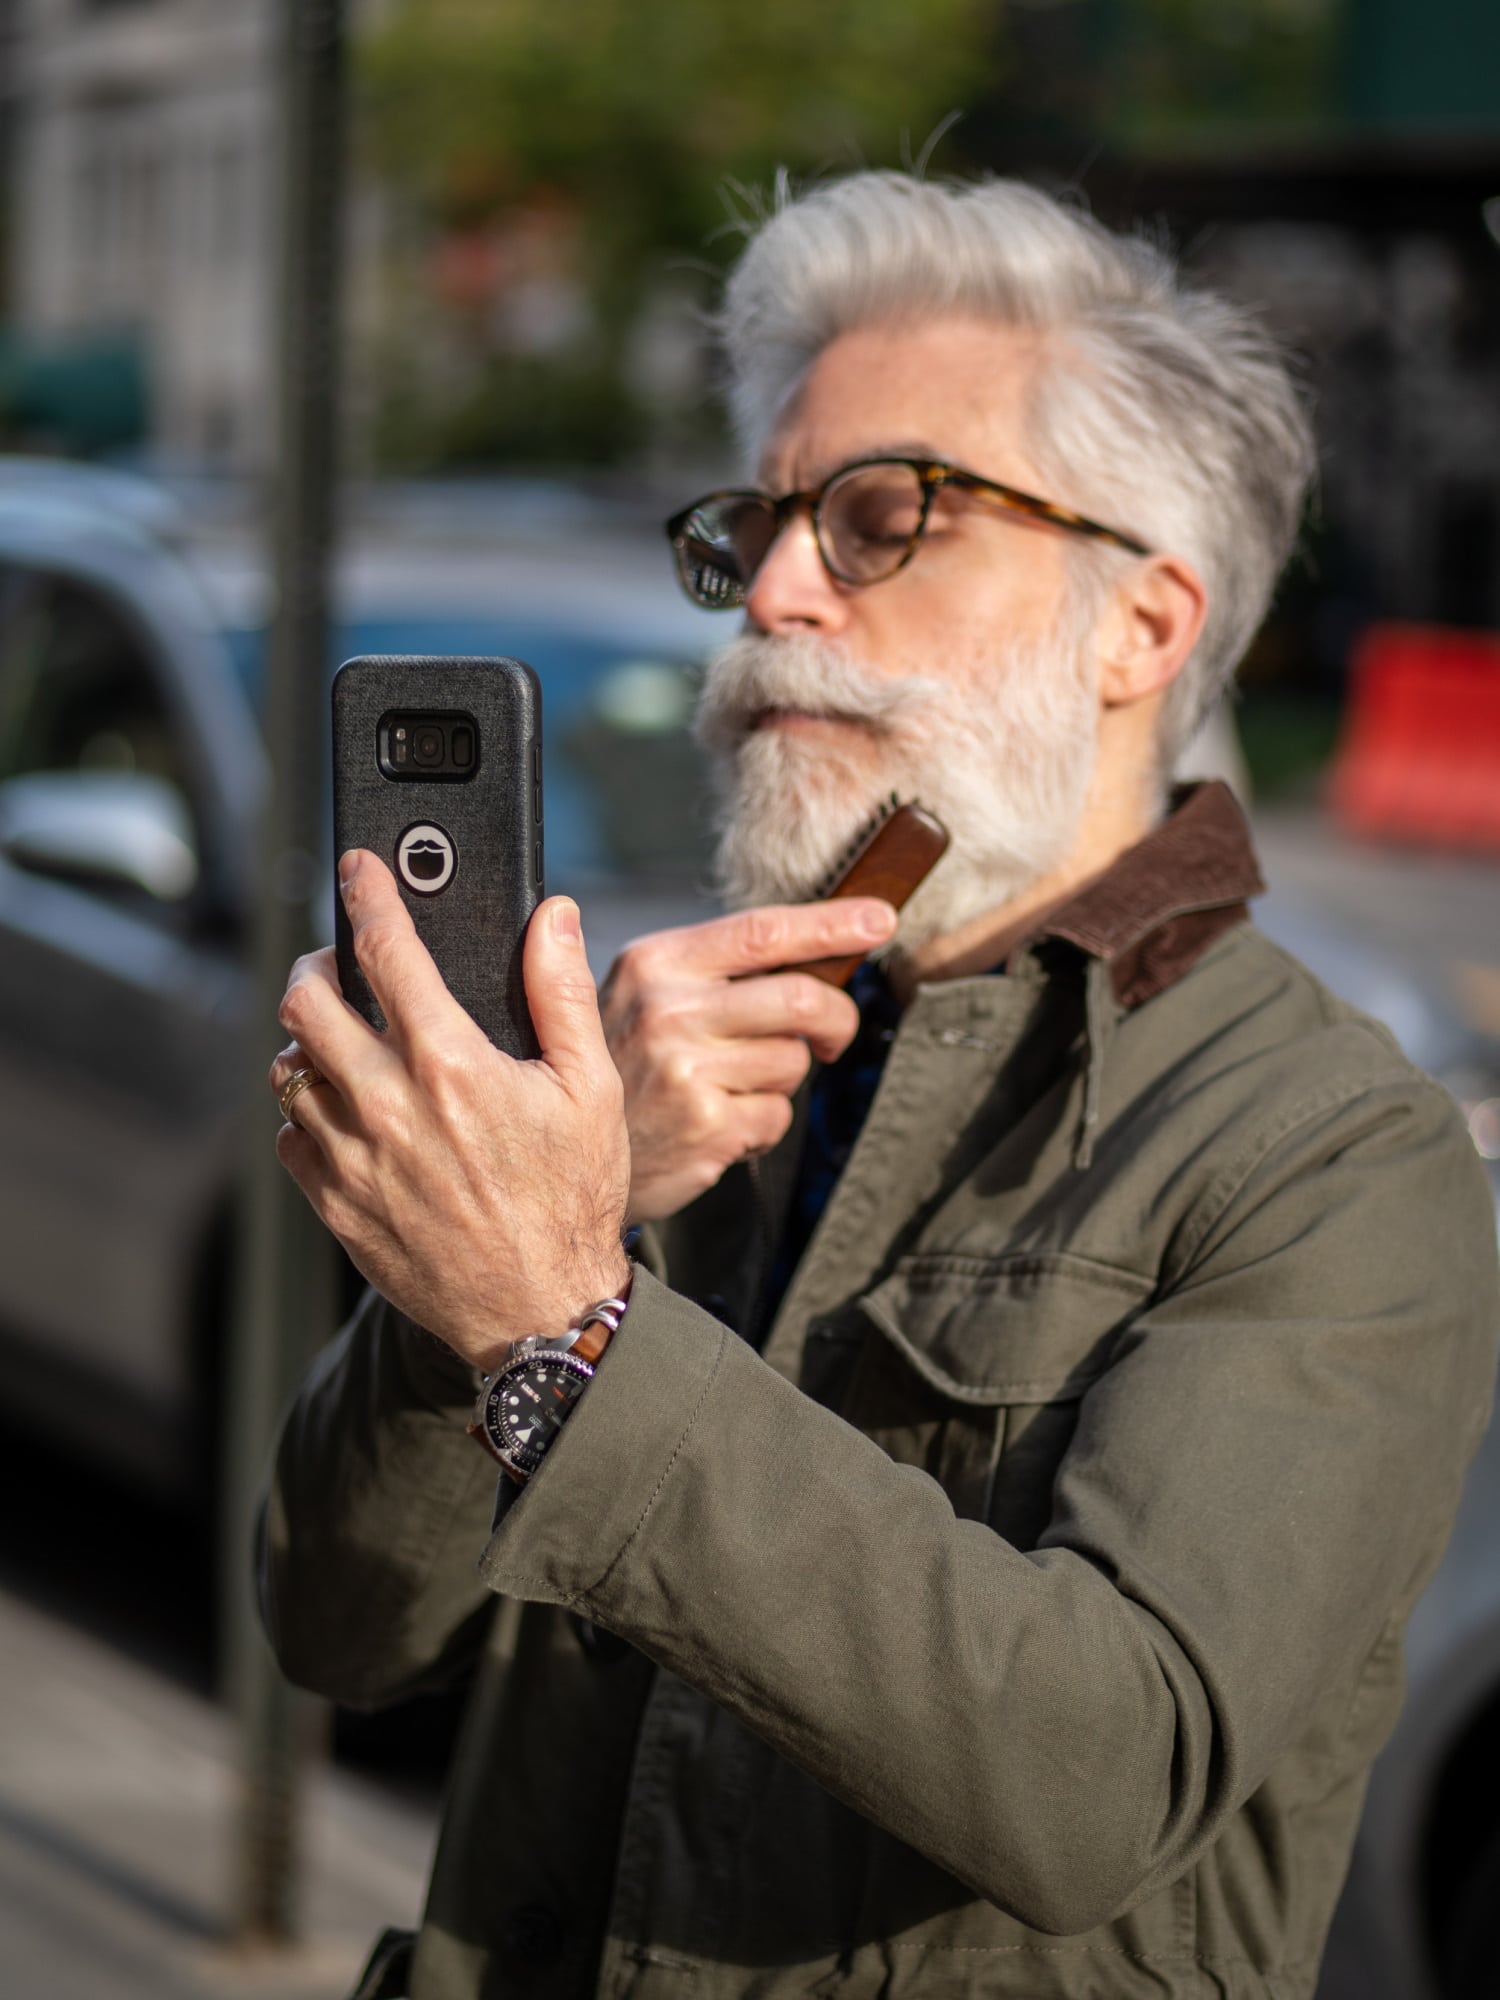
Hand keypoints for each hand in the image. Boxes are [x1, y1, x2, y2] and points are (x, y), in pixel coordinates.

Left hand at [269, 851, 631, 1371]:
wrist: (539, 1308)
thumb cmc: (571, 1199)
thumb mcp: (589, 1088)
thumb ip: (563, 992)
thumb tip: (555, 917)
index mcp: (450, 1064)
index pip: (385, 949)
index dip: (367, 892)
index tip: (359, 868)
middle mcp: (387, 1106)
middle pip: (303, 1003)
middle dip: (316, 967)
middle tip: (341, 967)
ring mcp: (351, 1159)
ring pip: (290, 1071)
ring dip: (313, 1046)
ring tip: (349, 1046)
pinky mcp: (333, 1204)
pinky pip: (292, 1138)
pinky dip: (312, 1116)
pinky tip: (353, 1117)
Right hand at [600, 898, 896, 1222]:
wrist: (565, 1151)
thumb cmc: (623, 1063)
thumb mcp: (643, 993)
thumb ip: (717, 969)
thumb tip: (825, 947)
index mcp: (656, 963)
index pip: (762, 931)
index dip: (832, 924)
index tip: (881, 919)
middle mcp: (669, 1011)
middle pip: (802, 999)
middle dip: (838, 1020)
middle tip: (834, 1036)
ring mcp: (688, 1071)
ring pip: (794, 1062)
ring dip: (782, 1078)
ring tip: (732, 1086)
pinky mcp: (707, 1127)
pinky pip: (777, 1114)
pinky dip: (763, 1122)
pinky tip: (721, 1123)